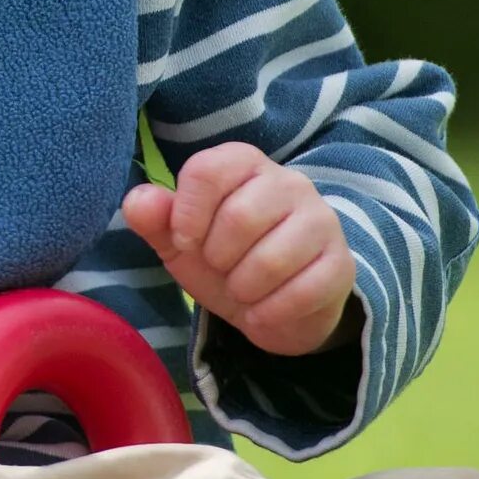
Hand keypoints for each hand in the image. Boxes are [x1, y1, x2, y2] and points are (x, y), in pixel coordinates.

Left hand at [121, 143, 355, 357]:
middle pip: (239, 217)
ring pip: (270, 260)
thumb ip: (155, 218)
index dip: (186, 215)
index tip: (186, 240)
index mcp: (244, 164)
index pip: (207, 170)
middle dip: (218, 259)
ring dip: (243, 289)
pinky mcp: (341, 264)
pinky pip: (301, 292)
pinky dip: (269, 313)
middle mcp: (289, 182)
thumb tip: (137, 202)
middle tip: (222, 268)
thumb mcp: (180, 241)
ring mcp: (322, 221)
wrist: (272, 307)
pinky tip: (264, 311)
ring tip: (244, 289)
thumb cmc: (223, 260)